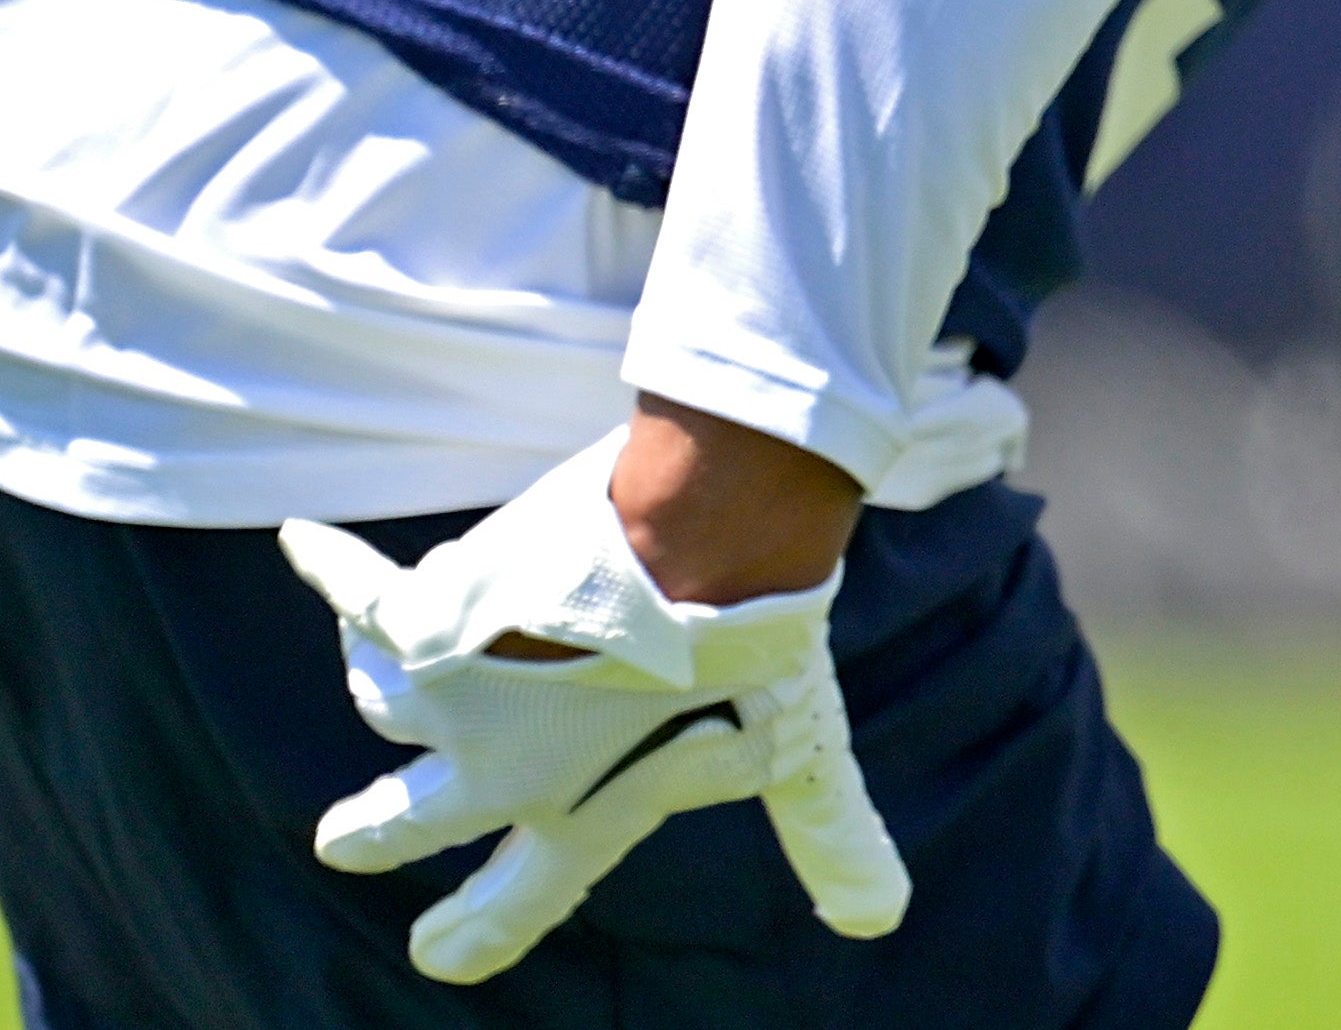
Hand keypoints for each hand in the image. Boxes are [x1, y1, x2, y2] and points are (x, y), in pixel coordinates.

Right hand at [279, 424, 909, 985]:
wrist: (704, 545)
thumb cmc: (754, 646)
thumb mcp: (792, 749)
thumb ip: (825, 830)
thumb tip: (882, 922)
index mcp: (579, 817)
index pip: (514, 905)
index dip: (472, 936)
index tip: (438, 951)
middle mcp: (495, 775)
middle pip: (394, 825)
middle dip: (364, 832)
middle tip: (344, 836)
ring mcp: (449, 699)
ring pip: (384, 695)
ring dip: (395, 662)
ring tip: (414, 631)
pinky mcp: (426, 618)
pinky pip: (358, 596)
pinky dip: (329, 567)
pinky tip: (305, 542)